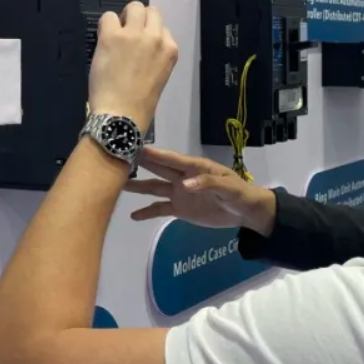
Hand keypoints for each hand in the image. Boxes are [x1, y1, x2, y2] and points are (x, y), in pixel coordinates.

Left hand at [89, 2, 178, 132]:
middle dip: (139, 19)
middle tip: (127, 34)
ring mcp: (134, 35)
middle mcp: (156, 38)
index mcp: (170, 50)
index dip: (149, 35)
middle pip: (151, 11)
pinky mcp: (113, 36)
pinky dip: (105, 25)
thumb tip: (140, 46)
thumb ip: (154, 56)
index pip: (162, 28)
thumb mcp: (158, 76)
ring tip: (116, 35)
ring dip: (124, 18)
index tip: (140, 47)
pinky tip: (104, 41)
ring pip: (134, 7)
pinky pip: (108, 16)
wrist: (121, 114)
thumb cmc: (139, 103)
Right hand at [126, 147, 277, 235]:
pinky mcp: (180, 209)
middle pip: (159, 169)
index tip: (137, 148)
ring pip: (154, 187)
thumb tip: (184, 184)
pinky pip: (160, 209)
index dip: (156, 154)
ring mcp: (179, 193)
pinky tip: (133, 215)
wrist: (246, 212)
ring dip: (138, 186)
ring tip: (118, 184)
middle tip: (119, 156)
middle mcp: (183, 178)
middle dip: (141, 163)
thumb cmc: (240, 195)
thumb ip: (208, 184)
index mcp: (195, 168)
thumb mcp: (228, 189)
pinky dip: (146, 212)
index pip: (172, 159)